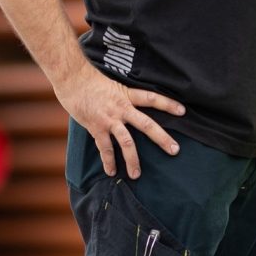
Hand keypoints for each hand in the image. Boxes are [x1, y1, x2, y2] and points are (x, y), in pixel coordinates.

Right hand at [55, 63, 183, 178]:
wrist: (72, 80)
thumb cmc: (93, 82)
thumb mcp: (115, 85)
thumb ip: (125, 97)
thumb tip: (136, 105)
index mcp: (127, 95)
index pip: (152, 98)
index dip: (167, 104)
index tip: (183, 111)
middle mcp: (121, 108)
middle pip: (146, 124)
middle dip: (161, 138)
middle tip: (175, 150)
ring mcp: (109, 119)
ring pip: (126, 142)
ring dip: (133, 160)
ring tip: (137, 175)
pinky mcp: (96, 128)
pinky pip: (104, 148)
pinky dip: (108, 161)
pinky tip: (111, 172)